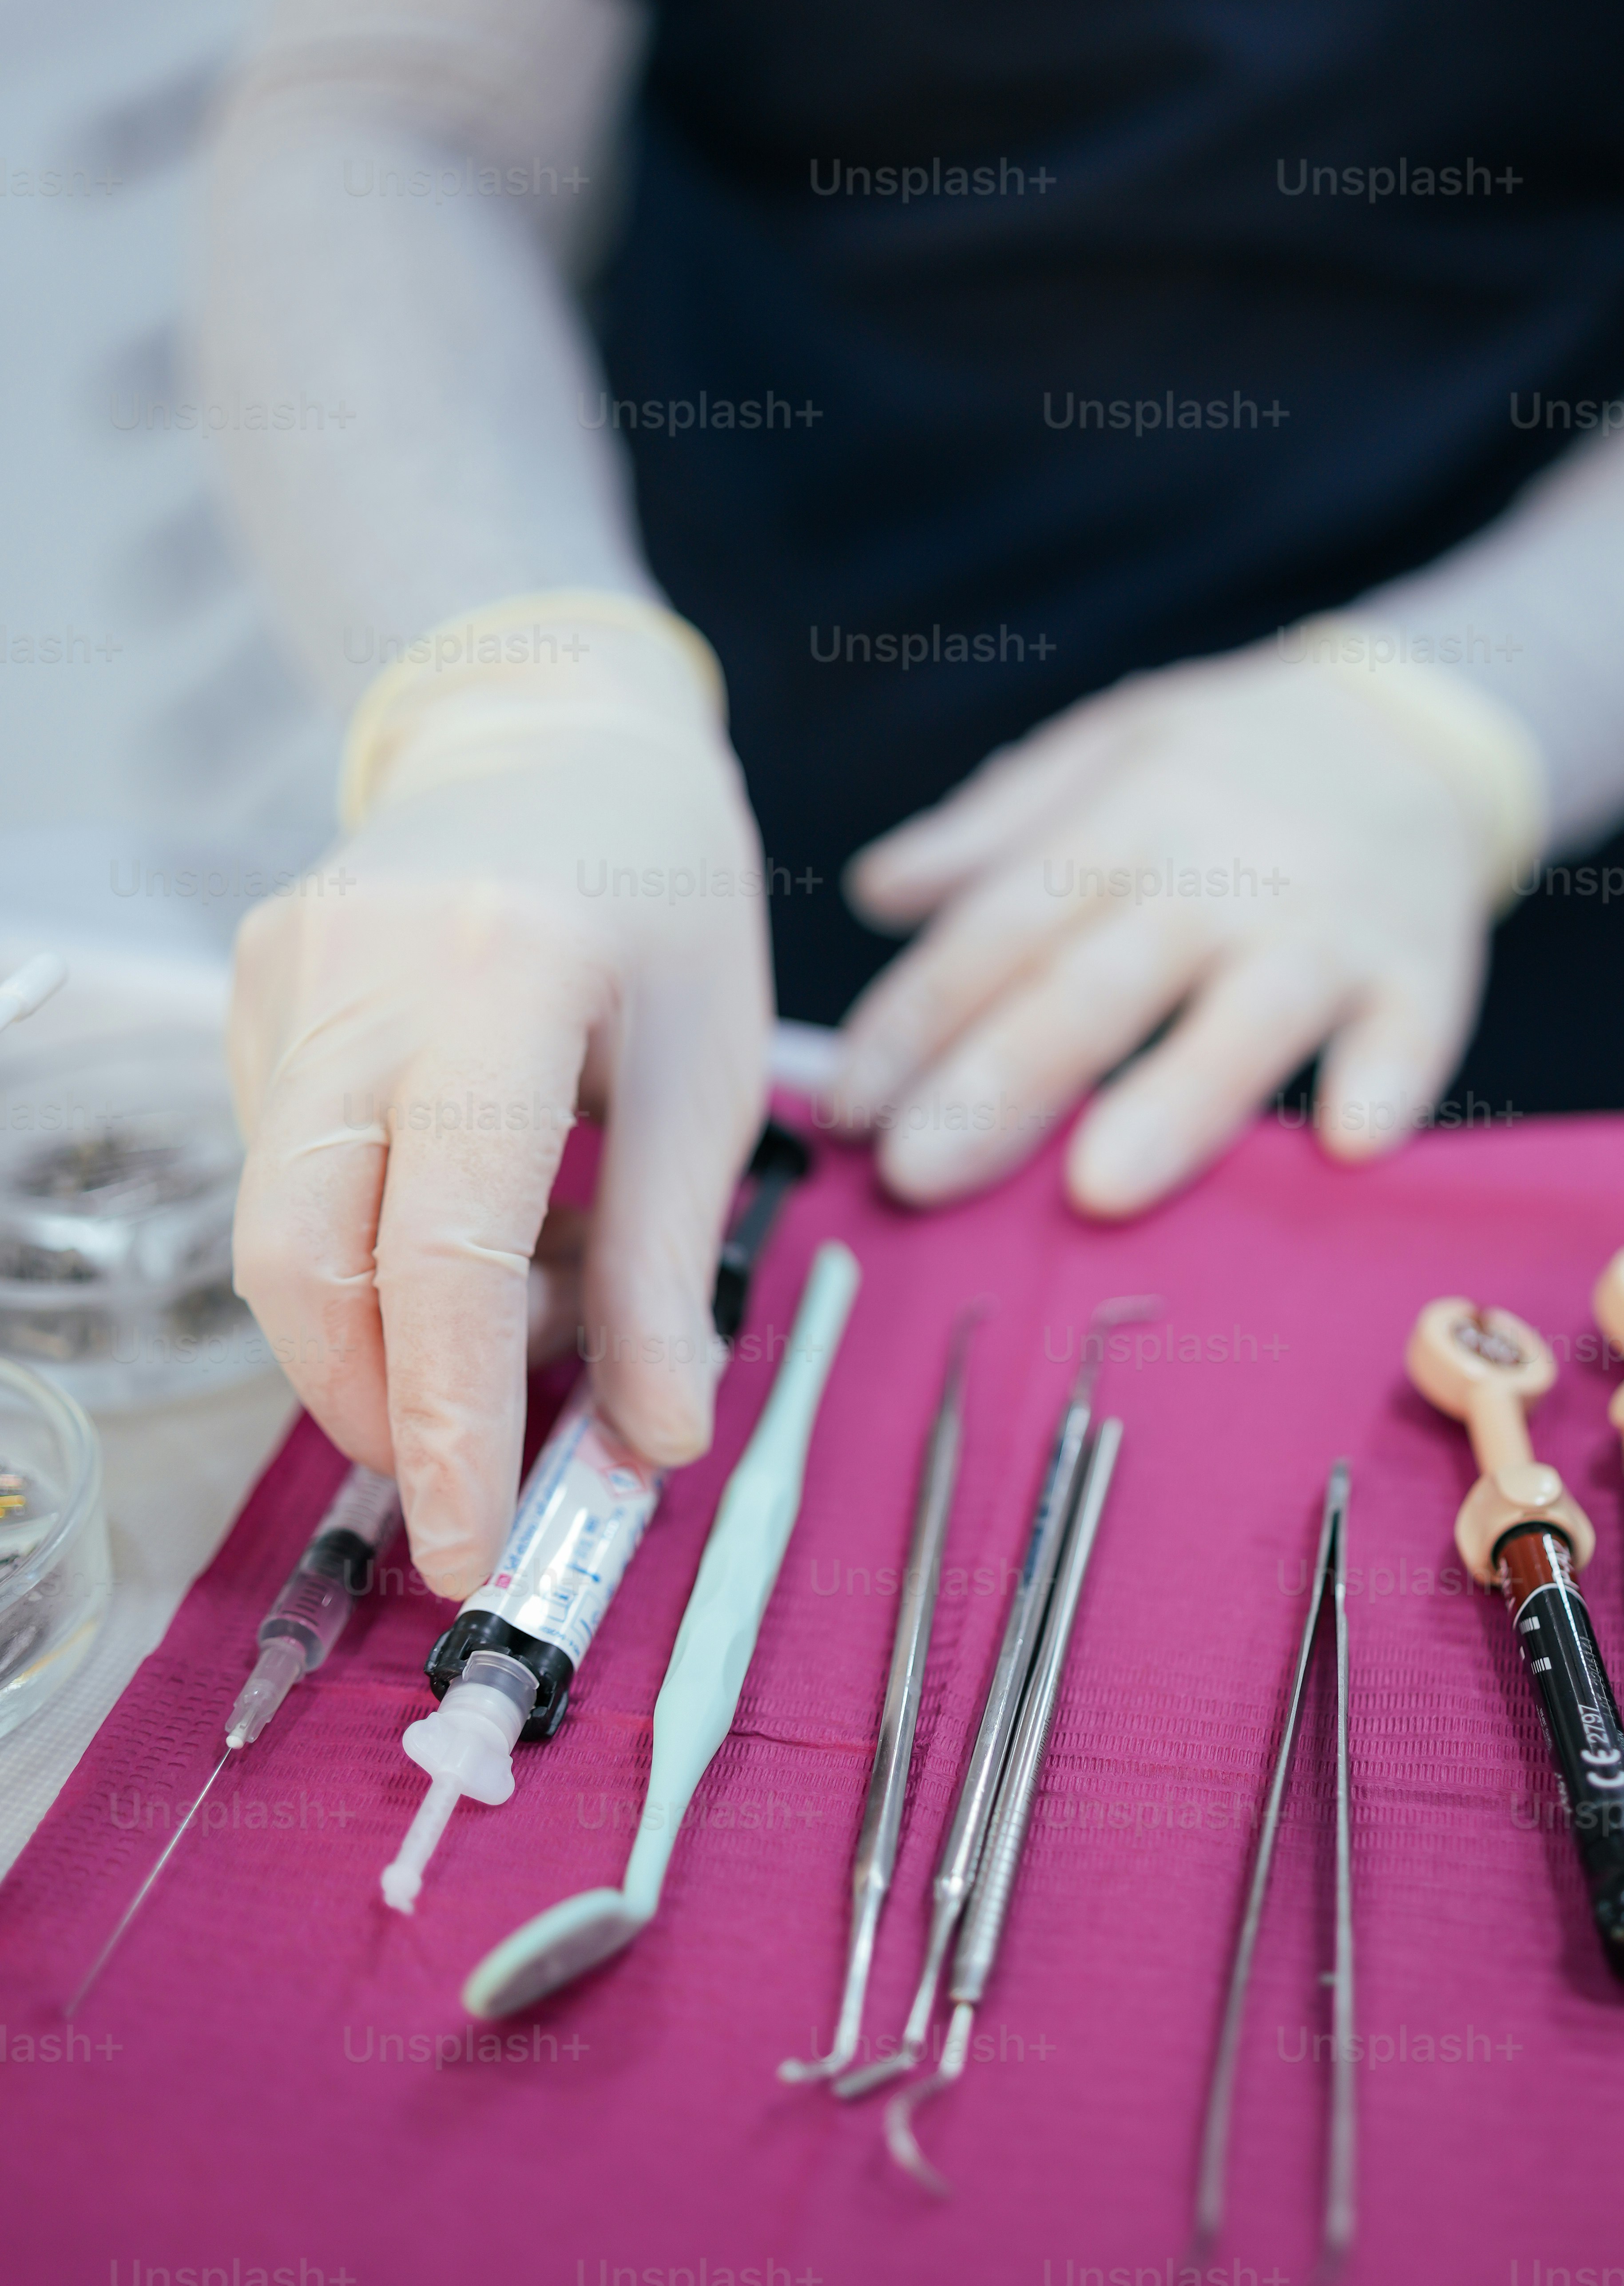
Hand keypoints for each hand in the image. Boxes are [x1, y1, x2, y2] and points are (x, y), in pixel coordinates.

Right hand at [228, 629, 770, 1596]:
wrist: (560, 739)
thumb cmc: (664, 903)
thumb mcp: (709, 1075)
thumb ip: (668, 1265)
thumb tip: (655, 1443)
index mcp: (505, 970)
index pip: (441, 1238)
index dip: (447, 1415)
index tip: (467, 1546)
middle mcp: (363, 966)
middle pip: (304, 1254)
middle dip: (376, 1405)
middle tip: (463, 1489)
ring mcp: (284, 974)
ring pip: (280, 1228)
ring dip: (381, 1332)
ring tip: (510, 1329)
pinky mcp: (252, 991)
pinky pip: (286, 1170)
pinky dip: (370, 1249)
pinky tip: (467, 1230)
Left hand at [830, 639, 1492, 1211]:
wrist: (1411, 721)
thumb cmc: (1227, 760)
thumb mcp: (1103, 751)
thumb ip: (994, 830)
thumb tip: (877, 892)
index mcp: (1126, 817)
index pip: (1001, 926)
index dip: (919, 1016)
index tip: (849, 1104)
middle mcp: (1222, 869)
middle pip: (1099, 983)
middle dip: (1003, 1080)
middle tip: (917, 1172)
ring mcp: (1329, 920)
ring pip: (1245, 1016)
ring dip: (1176, 1100)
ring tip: (1099, 1188)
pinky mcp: (1425, 964)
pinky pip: (1411, 1029)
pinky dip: (1386, 1080)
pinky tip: (1347, 1143)